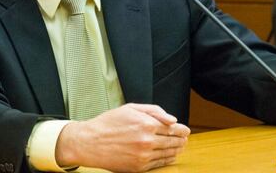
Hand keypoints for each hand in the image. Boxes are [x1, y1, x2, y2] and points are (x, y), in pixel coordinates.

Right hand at [56, 103, 190, 171]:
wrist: (90, 142)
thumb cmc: (108, 123)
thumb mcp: (130, 108)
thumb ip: (154, 111)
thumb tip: (172, 120)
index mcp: (146, 124)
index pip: (173, 128)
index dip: (182, 129)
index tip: (185, 130)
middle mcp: (147, 140)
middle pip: (173, 141)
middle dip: (181, 140)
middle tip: (184, 139)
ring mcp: (143, 155)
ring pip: (168, 153)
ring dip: (176, 150)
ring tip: (179, 147)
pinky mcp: (138, 167)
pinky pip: (159, 164)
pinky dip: (167, 160)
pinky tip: (169, 156)